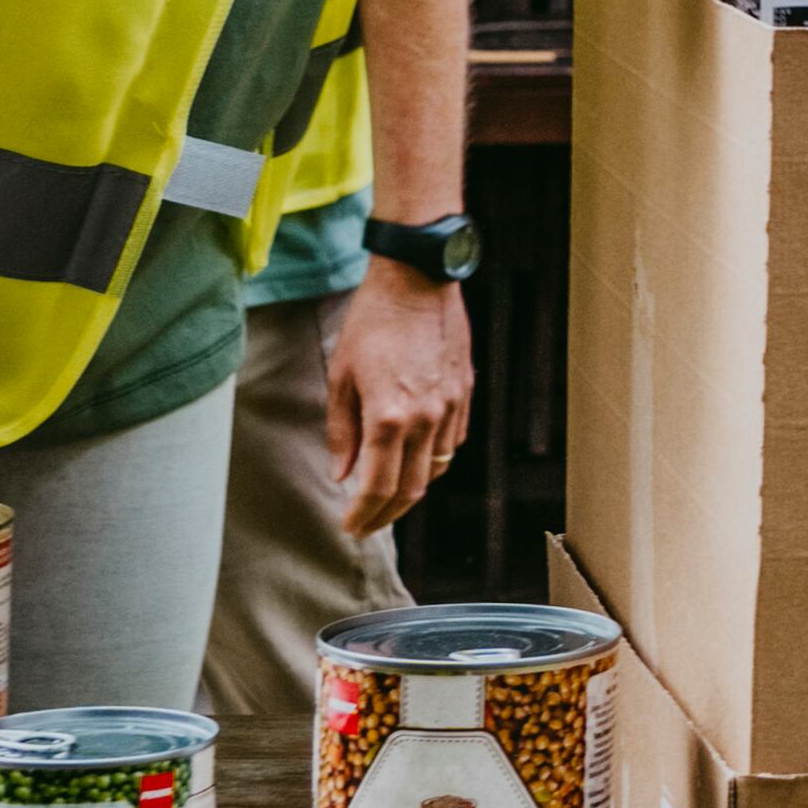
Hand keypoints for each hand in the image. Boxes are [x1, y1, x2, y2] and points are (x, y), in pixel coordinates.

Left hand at [321, 264, 474, 539]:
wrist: (418, 280)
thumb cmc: (372, 323)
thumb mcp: (342, 376)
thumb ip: (343, 431)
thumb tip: (342, 474)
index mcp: (388, 416)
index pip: (378, 486)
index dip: (363, 515)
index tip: (350, 527)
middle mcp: (425, 418)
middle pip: (411, 488)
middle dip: (387, 515)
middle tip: (367, 524)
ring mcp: (451, 406)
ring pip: (435, 468)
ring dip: (411, 490)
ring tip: (388, 496)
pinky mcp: (465, 392)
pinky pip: (452, 442)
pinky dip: (433, 460)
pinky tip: (415, 459)